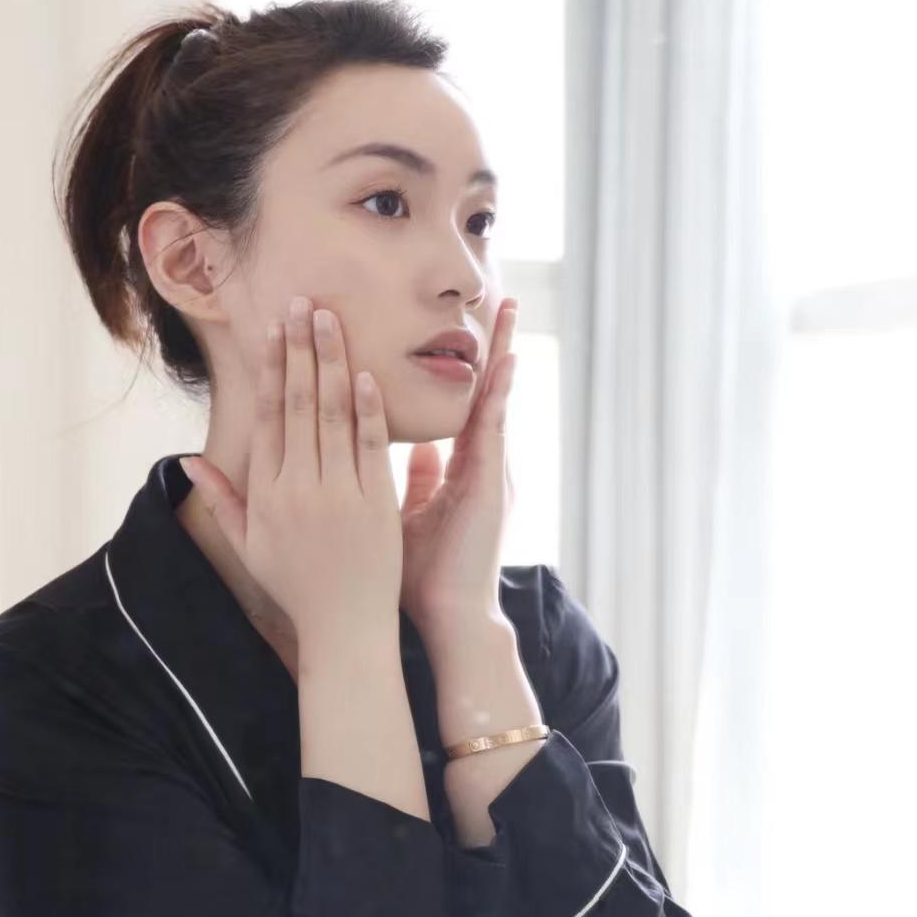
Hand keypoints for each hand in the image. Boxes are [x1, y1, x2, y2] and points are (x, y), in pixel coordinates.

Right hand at [178, 296, 403, 644]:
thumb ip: (223, 501)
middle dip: (300, 349)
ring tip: (331, 319)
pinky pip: (369, 448)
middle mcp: (297, 490)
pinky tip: (366, 373)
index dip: (271, 369)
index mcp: (266, 495)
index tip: (274, 329)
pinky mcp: (375, 507)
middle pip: (297, 405)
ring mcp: (337, 497)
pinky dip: (367, 409)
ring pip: (332, 416)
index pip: (267, 418)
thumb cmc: (297, 588)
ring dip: (331, 362)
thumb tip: (189, 462)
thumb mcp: (249, 547)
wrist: (345, 632)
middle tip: (303, 301)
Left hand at [398, 298, 518, 626]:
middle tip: (498, 298)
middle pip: (481, 392)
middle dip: (488, 346)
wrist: (447, 619)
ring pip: (493, 399)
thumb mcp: (407, 516)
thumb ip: (413, 481)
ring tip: (509, 309)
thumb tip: (408, 449)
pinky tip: (506, 360)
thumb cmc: (423, 576)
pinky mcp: (491, 485)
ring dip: (500, 354)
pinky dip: (499, 393)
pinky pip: (494, 428)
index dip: (458, 367)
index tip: (455, 329)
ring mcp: (489, 472)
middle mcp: (478, 464)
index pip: (457, 405)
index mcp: (458, 470)